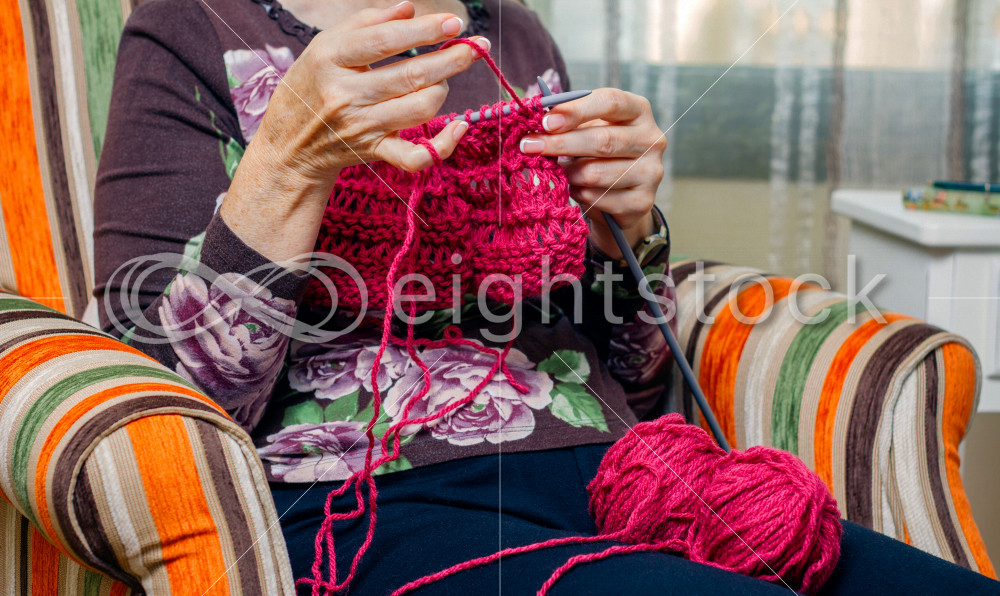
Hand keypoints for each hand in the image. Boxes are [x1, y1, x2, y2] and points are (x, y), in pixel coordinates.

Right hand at [222, 2, 485, 263]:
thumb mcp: (326, 45)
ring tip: (442, 79)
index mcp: (330, 58)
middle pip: (411, 75)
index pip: (385, 40)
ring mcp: (360, 128)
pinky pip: (416, 157)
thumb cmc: (312, 85)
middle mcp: (344, 95)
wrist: (289, 145)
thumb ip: (368, 22)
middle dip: (451, 58)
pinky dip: (443, 145)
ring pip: (420, 108)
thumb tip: (409, 8)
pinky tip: (459, 126)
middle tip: (476, 46)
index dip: (424, 30)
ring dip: (442, 89)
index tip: (454, 22)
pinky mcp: (373, 154)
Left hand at [518, 88, 665, 257]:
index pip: (611, 102)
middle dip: (560, 144)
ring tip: (557, 171)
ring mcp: (651, 172)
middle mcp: (652, 139)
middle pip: (602, 140)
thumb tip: (537, 117)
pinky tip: (575, 189)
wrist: (619, 198)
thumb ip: (568, 121)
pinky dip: (579, 194)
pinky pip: (598, 198)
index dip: (576, 110)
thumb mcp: (587, 130)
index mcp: (638, 111)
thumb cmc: (598, 154)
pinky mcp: (642, 202)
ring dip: (568, 173)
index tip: (546, 121)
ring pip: (596, 173)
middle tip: (529, 146)